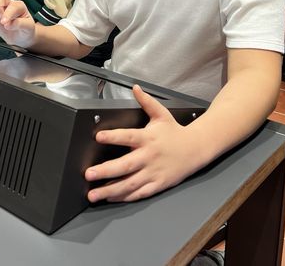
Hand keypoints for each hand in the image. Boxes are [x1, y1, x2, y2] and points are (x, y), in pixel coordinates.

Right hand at [0, 0, 35, 46]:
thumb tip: (8, 24)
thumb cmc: (26, 31)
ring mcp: (0, 7)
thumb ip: (20, 24)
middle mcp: (9, 4)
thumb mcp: (28, 28)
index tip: (5, 24)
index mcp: (20, 6)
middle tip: (0, 20)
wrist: (20, 37)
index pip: (13, 6)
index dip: (8, 14)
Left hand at [84, 85, 203, 202]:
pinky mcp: (158, 184)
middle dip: (105, 171)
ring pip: (129, 184)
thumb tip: (135, 88)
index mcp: (148, 138)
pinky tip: (111, 197)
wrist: (196, 148)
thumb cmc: (175, 132)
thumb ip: (146, 101)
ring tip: (93, 194)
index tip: (98, 137)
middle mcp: (149, 156)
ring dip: (110, 190)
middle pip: (125, 165)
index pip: (128, 136)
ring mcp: (153, 172)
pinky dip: (125, 196)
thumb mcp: (161, 114)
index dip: (113, 136)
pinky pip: (139, 193)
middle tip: (88, 174)